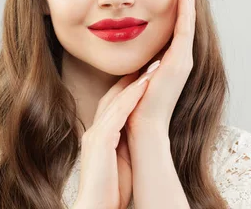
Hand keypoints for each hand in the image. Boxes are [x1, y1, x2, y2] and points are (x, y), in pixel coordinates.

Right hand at [74, 71, 148, 208]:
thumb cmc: (110, 191)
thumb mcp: (120, 162)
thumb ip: (124, 145)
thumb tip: (136, 137)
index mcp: (100, 136)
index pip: (115, 103)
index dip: (131, 86)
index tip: (149, 72)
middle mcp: (95, 131)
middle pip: (113, 95)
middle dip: (133, 76)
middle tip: (152, 58)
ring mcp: (95, 135)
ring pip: (115, 99)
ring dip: (136, 81)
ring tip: (155, 65)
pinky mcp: (99, 142)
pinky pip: (116, 113)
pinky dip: (130, 97)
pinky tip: (144, 85)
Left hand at [127, 0, 196, 134]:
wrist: (141, 131)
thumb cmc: (133, 108)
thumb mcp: (134, 77)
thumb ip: (136, 62)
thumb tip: (126, 50)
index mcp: (170, 58)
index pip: (176, 21)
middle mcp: (181, 55)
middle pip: (186, 14)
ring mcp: (183, 57)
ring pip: (188, 16)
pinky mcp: (181, 60)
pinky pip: (185, 26)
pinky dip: (185, 6)